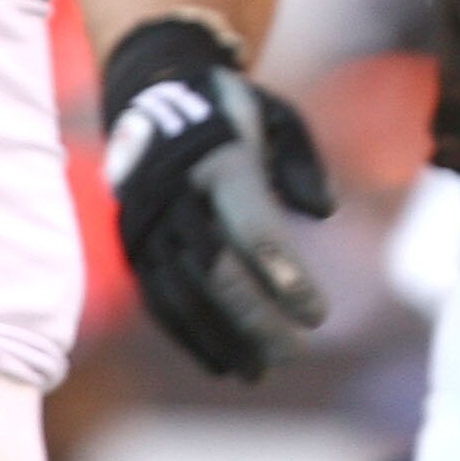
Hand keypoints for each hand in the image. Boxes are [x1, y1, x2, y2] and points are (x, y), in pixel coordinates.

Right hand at [100, 15, 336, 379]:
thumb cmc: (231, 107)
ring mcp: (149, 224)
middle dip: (255, 320)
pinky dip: (189, 334)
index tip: (318, 314)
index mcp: (219, 162)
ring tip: (260, 371)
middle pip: (216, 273)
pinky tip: (220, 361)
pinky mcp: (134, 245)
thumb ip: (304, 162)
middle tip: (296, 353)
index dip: (284, 273)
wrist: (152, 90)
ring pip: (183, 296)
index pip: (252, 228)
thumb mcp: (277, 115)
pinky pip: (159, 299)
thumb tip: (325, 213)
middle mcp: (177, 198)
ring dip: (221, 338)